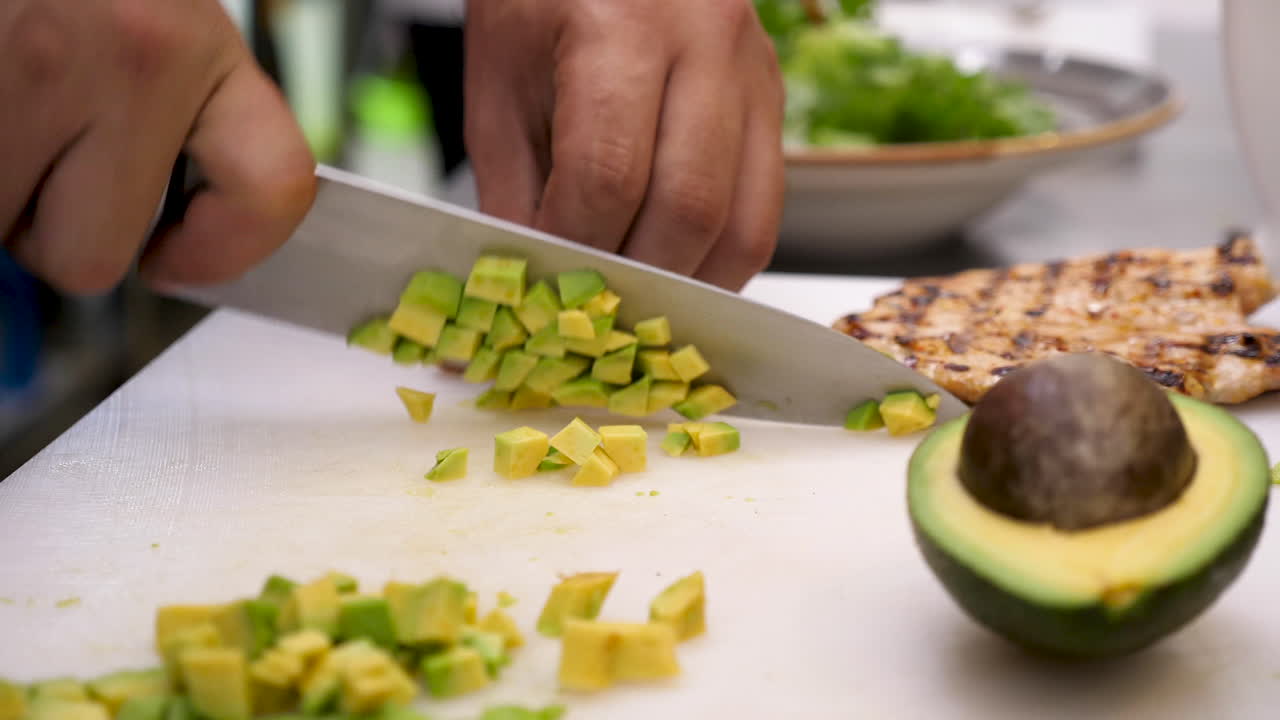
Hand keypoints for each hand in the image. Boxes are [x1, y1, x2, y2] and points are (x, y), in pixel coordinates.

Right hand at [0, 0, 315, 294]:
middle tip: (44, 163)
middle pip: (89, 255)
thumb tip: (165, 240)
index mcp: (194, 44)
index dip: (225, 250)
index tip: (178, 257)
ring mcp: (31, 66)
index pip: (271, 186)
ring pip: (2, 230)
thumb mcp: (148, 23)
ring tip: (3, 114)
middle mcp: (129, 57)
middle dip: (56, 226)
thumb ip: (173, 116)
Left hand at [464, 0, 784, 290]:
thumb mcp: (499, 87)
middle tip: (594, 310)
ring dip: (688, 286)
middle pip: (690, 207)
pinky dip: (718, 261)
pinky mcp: (772, 99)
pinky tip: (674, 270)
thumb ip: (515, 193)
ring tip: (636, 301)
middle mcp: (705, 41)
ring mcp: (751, 71)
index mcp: (618, 25)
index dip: (575, 247)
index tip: (548, 283)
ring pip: (744, 224)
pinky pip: (763, 210)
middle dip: (636, 280)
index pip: (608, 174)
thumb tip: (532, 291)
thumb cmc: (539, 4)